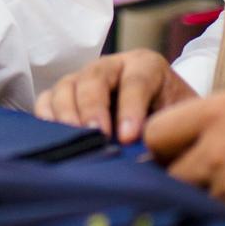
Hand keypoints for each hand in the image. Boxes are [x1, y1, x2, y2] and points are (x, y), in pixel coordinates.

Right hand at [35, 49, 197, 140]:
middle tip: (98, 135)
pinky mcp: (66, 94)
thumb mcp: (178, 123)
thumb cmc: (172, 121)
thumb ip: (164, 134)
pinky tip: (54, 137)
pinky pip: (47, 99)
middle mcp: (112, 66)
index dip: (131, 108)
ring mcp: (85, 78)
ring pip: (67, 86)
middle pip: (95, 77)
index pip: (136, 81)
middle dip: (94, 107)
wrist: (163, 116)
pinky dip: (46, 116)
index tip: (129, 138)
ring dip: (68, 114)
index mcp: (147, 65)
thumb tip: (144, 159)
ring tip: (76, 140)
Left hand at [144, 90, 224, 225]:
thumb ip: (212, 125)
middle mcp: (216, 150)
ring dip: (209, 206)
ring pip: (198, 206)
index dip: (162, 150)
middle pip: (170, 178)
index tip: (175, 157)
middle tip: (205, 185)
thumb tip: (185, 149)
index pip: (155, 137)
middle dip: (182, 183)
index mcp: (213, 113)